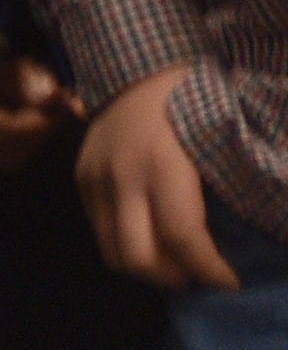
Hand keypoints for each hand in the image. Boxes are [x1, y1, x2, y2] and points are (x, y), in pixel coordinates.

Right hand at [82, 76, 242, 292]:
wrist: (139, 67)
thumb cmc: (194, 97)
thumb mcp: (224, 134)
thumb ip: (237, 179)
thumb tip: (267, 221)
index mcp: (163, 165)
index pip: (182, 237)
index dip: (209, 269)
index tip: (230, 283)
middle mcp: (122, 177)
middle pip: (137, 256)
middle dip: (173, 277)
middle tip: (199, 277)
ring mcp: (95, 179)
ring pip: (112, 251)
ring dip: (146, 269)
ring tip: (176, 265)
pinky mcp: (82, 179)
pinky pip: (100, 230)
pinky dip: (128, 244)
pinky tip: (152, 237)